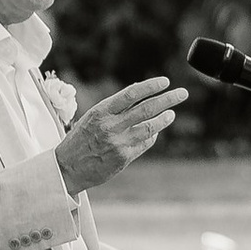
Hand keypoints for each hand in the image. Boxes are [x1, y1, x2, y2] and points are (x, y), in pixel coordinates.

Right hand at [56, 76, 185, 196]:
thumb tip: (140, 94)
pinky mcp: (124, 158)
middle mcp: (111, 126)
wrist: (67, 167)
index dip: (151, 86)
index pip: (132, 94)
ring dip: (164, 119)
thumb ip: (115, 108)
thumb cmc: (80, 139)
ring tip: (171, 114)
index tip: (165, 82)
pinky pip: (145, 143)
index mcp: (101, 111)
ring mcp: (119, 142)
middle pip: (147, 109)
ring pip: (150, 127)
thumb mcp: (92, 117)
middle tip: (182, 93)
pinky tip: (155, 132)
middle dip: (168, 99)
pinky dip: (152, 136)